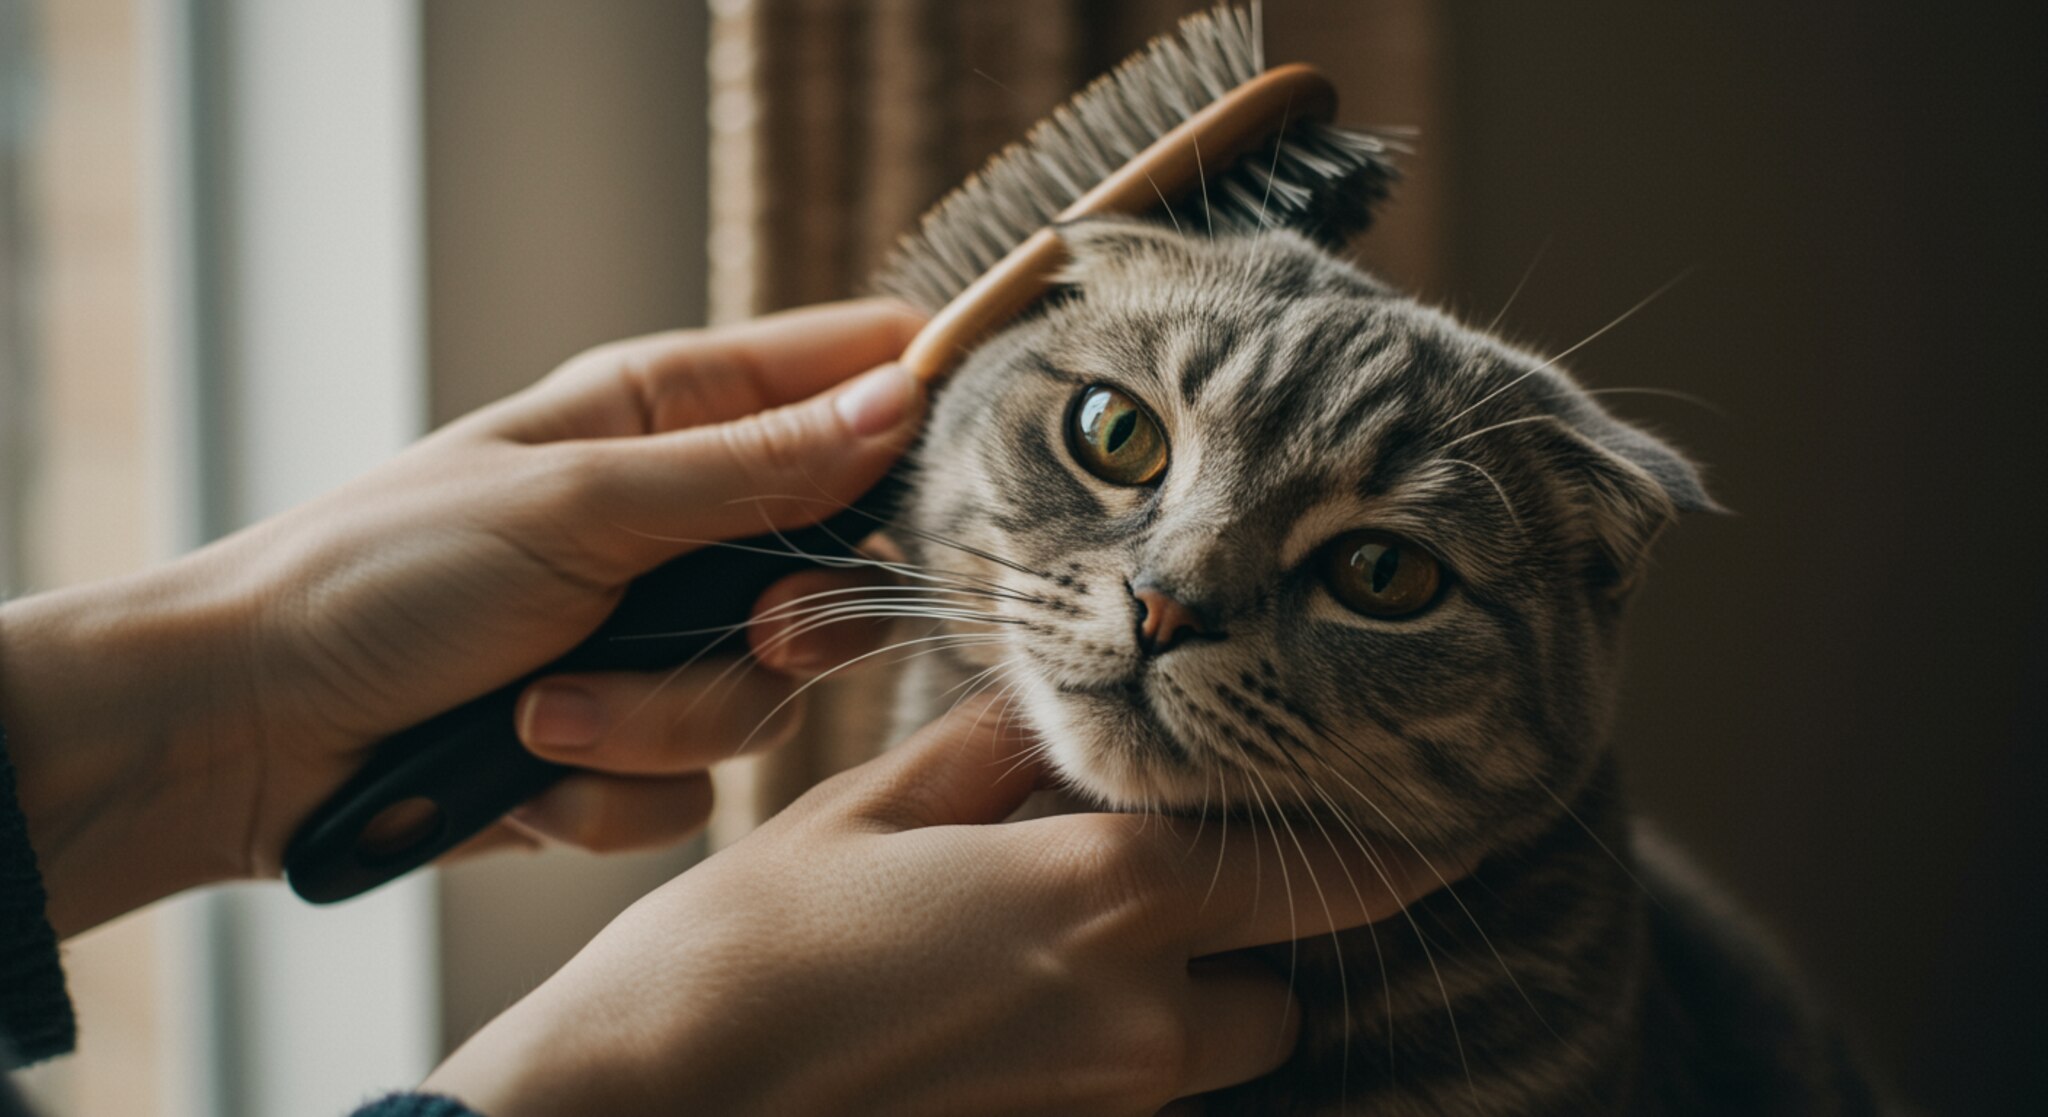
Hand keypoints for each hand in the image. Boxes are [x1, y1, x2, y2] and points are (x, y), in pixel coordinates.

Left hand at [0, 300, 924, 935]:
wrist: (248, 732)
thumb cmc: (383, 577)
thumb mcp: (578, 504)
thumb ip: (752, 467)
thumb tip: (901, 404)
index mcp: (673, 414)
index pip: (851, 375)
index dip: (922, 410)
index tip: (963, 478)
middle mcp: (686, 520)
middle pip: (848, 563)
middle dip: (794, 624)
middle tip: (751, 631)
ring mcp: (660, 635)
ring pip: (772, 695)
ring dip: (660, 719)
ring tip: (545, 714)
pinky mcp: (628, 742)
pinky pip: (699, 785)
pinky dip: (611, 786)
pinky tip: (525, 766)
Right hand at [422, 698, 1451, 1116]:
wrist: (648, 1114)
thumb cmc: (746, 947)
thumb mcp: (871, 807)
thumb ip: (996, 754)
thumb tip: (1062, 710)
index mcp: (1107, 897)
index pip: (1324, 873)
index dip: (1401, 846)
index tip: (1446, 816)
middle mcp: (1138, 1020)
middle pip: (1278, 987)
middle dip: (1246, 936)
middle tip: (1162, 871)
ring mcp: (1101, 1108)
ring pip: (1208, 1051)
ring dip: (1182, 1000)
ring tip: (1067, 940)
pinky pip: (1133, 1099)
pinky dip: (1112, 1050)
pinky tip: (1012, 1005)